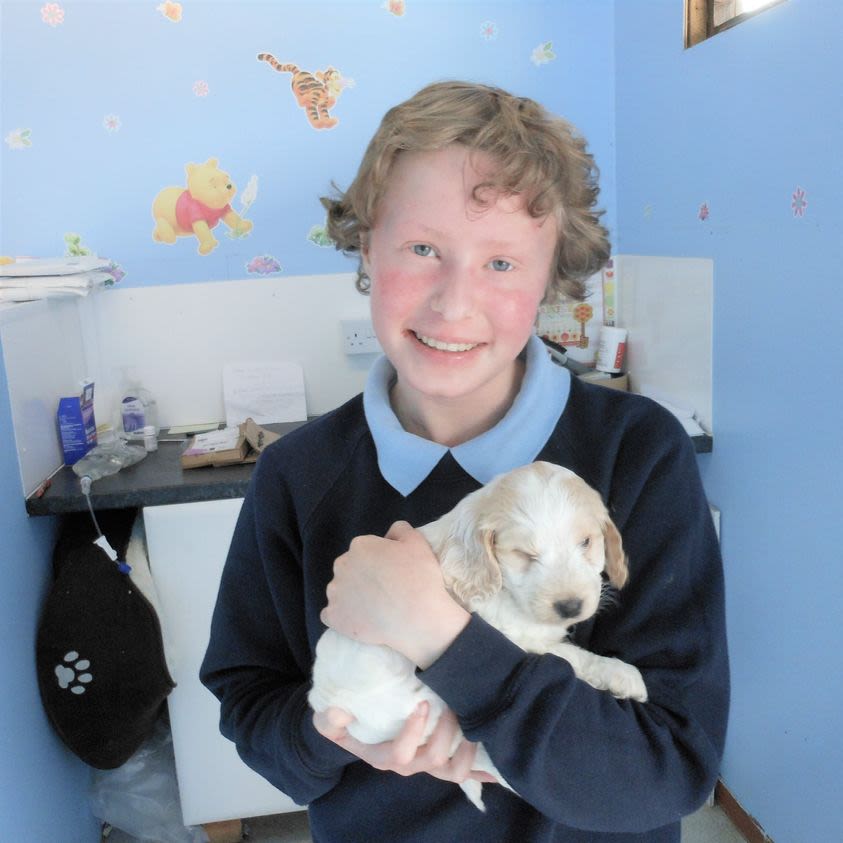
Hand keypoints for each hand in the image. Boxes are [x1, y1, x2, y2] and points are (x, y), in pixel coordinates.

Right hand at [313, 702, 496, 783]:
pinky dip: (483, 767)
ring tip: (474, 718)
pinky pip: (466, 771)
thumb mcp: (331, 717)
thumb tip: (339, 712)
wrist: (360, 726)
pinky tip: (500, 762)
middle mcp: (408, 765)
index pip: (401, 755)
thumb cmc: (349, 720)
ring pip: (454, 770)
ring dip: (468, 747)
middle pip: (434, 762)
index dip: (414, 733)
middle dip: (448, 733)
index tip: (423, 703)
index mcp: (382, 756)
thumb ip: (329, 719)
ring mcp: (427, 763)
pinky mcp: (442, 759)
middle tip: (454, 703)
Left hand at [320, 521, 469, 667]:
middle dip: (363, 576)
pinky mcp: (333, 617)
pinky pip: (333, 614)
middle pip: (351, 568)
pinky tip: (361, 620)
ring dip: (353, 596)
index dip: (381, 561)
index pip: (366, 550)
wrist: (418, 619)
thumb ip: (400, 529)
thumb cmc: (420, 578)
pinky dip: (344, 616)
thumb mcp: (417, 542)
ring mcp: (334, 593)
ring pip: (341, 590)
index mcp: (360, 546)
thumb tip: (389, 534)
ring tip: (375, 608)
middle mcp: (341, 566)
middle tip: (385, 590)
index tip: (394, 573)